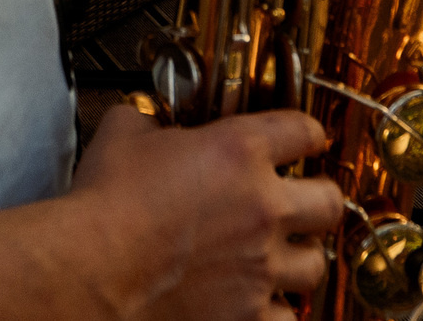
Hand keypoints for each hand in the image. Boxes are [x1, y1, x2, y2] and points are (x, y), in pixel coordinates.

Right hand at [69, 106, 340, 319]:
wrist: (92, 268)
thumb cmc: (105, 205)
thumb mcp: (124, 134)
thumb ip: (149, 122)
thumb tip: (147, 122)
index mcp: (238, 152)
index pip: (303, 131)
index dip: (306, 134)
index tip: (304, 141)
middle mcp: (263, 208)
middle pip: (329, 202)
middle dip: (317, 201)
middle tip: (302, 202)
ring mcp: (259, 266)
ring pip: (316, 264)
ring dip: (301, 258)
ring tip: (281, 256)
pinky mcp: (247, 316)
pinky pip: (286, 316)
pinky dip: (274, 308)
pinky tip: (256, 300)